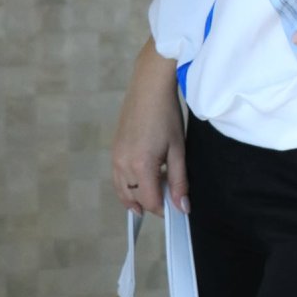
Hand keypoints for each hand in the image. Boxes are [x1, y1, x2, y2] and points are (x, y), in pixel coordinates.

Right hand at [111, 38, 188, 216]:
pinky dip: (127, 186)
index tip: (176, 209)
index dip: (163, 209)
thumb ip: (179, 180)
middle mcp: (123, 164)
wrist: (148, 87)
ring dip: (137, 198)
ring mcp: (115, 157)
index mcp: (141, 165)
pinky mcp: (114, 150)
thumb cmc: (166, 115)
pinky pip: (118, 178)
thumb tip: (182, 207)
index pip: (150, 201)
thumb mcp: (178, 149)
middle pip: (135, 198)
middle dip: (151, 203)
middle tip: (169, 199)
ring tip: (154, 196)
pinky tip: (142, 181)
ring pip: (122, 191)